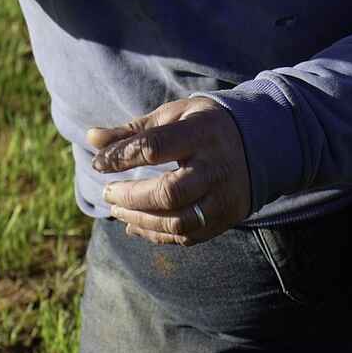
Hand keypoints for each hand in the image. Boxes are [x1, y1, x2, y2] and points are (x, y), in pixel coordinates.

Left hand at [86, 97, 252, 245]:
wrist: (260, 143)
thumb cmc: (203, 126)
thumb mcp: (172, 117)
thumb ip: (132, 131)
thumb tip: (91, 138)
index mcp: (201, 134)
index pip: (155, 148)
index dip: (121, 157)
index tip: (98, 164)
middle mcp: (216, 168)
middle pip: (168, 193)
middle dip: (130, 197)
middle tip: (107, 192)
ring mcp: (224, 197)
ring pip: (177, 221)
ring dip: (140, 220)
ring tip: (117, 209)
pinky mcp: (226, 218)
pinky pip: (187, 236)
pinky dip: (156, 235)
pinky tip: (135, 225)